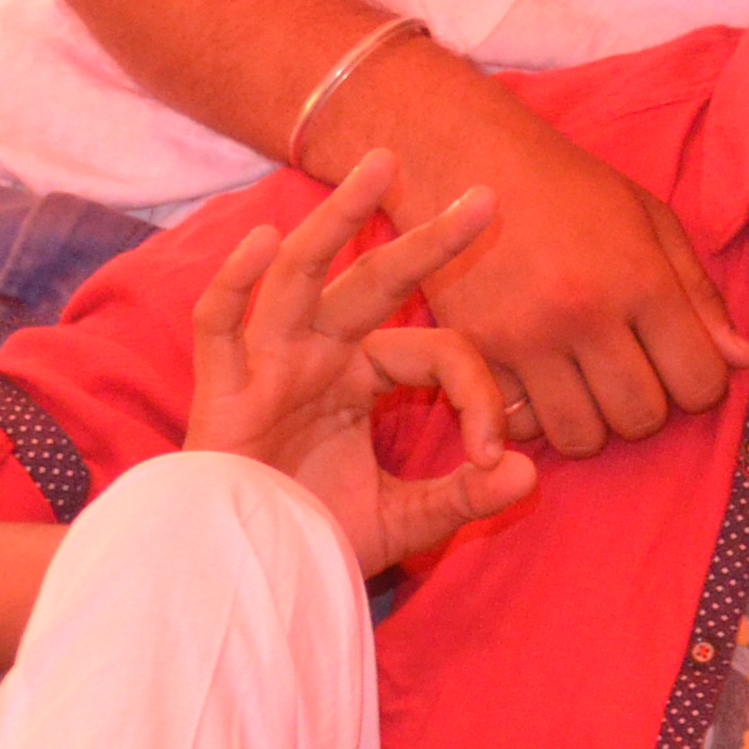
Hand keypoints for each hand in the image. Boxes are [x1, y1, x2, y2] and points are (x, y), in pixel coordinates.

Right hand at [184, 150, 541, 572]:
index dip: (480, 395)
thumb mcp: (402, 521)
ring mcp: (267, 367)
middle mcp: (319, 358)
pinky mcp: (220, 393)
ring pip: (302, 277)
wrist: (241, 582)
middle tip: (487, 194)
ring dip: (337, 220)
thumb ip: (461, 496)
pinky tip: (264, 239)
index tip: (496, 454)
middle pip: (377, 281)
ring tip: (380, 165)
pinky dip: (235, 282)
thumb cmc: (310, 540)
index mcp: (363, 378)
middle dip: (427, 238)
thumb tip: (528, 472)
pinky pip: (220, 325)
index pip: (439, 353)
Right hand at [316, 50, 748, 453]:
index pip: (698, 381)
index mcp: (638, 279)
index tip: (686, 367)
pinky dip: (538, 416)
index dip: (703, 385)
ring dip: (596, 421)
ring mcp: (522, 339)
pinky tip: (544, 382)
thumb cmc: (571, 187)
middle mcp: (583, 316)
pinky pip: (520, 426)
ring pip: (581, 436)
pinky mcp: (471, 352)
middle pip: (641, 419)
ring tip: (591, 382)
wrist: (468, 159)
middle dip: (650, 407)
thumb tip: (741, 359)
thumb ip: (700, 293)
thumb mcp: (651, 221)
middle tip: (637, 373)